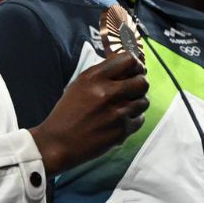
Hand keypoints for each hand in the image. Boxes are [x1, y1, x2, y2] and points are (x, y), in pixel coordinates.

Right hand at [29, 52, 148, 174]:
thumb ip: (102, 75)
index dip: (135, 64)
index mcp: (94, 78)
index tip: (135, 70)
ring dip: (137, 103)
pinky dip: (133, 119)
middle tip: (134, 89)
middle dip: (140, 84)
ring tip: (125, 107)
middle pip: (142, 81)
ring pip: (144, 101)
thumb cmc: (68, 114)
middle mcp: (106, 92)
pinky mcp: (121, 131)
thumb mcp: (79, 85)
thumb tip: (127, 67)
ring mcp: (116, 112)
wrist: (58, 142)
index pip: (128, 60)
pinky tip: (120, 120)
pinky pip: (140, 119)